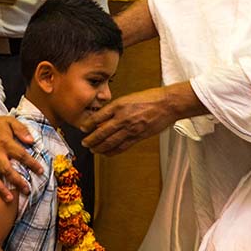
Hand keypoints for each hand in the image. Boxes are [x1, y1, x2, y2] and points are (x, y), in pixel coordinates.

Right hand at [0, 113, 38, 201]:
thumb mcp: (9, 121)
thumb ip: (22, 130)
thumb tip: (32, 141)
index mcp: (5, 143)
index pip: (22, 155)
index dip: (32, 164)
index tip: (41, 171)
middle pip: (7, 170)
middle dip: (17, 181)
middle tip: (27, 190)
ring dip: (1, 190)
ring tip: (10, 199)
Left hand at [82, 84, 196, 154]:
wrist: (168, 104)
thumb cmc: (152, 98)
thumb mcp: (130, 98)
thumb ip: (118, 107)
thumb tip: (105, 117)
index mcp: (120, 105)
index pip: (99, 116)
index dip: (89, 124)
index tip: (83, 128)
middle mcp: (123, 117)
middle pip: (102, 132)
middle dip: (91, 139)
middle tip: (84, 143)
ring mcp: (131, 128)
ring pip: (111, 142)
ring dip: (99, 147)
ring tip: (93, 150)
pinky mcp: (138, 136)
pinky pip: (122, 146)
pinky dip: (112, 151)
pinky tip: (107, 153)